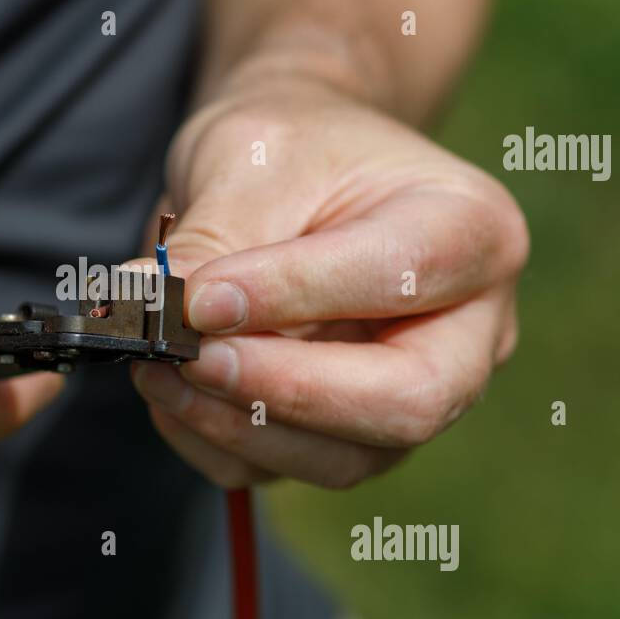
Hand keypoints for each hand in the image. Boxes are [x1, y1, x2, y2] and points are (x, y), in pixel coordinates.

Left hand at [132, 66, 528, 488]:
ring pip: (344, 458)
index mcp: (472, 231)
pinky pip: (288, 470)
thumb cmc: (292, 148)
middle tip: (187, 357)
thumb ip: (213, 235)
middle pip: (405, 403)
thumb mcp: (250, 156)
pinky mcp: (355, 436)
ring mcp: (418, 395)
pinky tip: (170, 392)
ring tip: (157, 366)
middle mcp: (469, 331)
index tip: (200, 296)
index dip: (294, 295)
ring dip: (235, 424)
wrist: (295, 169)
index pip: (400, 277)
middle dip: (281, 391)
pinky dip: (216, 442)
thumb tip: (147, 308)